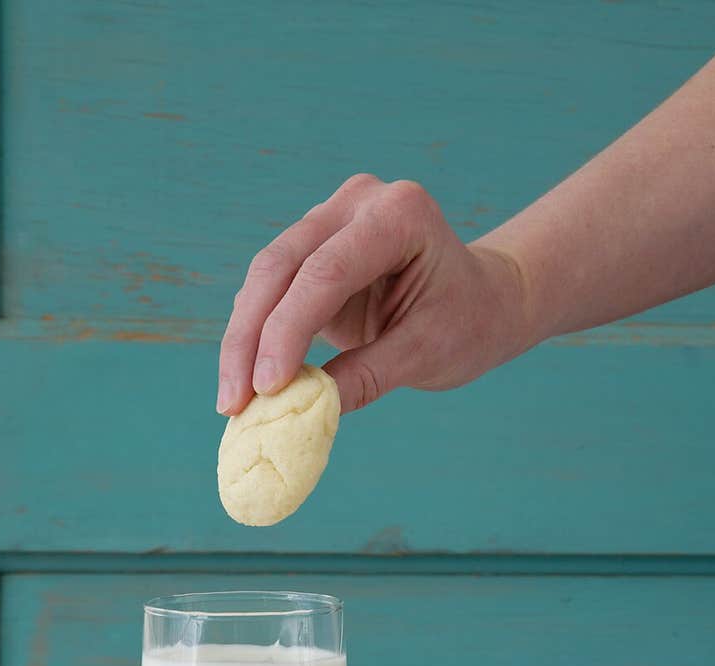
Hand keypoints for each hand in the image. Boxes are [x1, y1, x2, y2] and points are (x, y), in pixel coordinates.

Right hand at [217, 173, 528, 415]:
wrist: (481, 301)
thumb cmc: (465, 324)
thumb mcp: (425, 355)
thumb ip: (366, 377)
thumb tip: (301, 413)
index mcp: (398, 215)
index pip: (325, 273)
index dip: (286, 332)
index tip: (266, 390)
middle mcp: (357, 204)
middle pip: (280, 268)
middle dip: (250, 339)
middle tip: (233, 403)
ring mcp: (330, 219)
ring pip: (264, 278)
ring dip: (243, 341)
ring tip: (233, 402)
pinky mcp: (312, 247)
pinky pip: (271, 291)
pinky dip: (255, 337)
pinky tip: (245, 383)